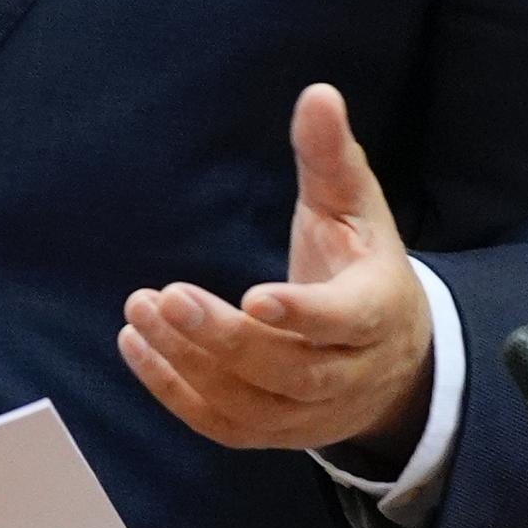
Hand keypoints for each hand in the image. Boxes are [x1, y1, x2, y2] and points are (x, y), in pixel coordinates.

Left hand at [119, 83, 436, 471]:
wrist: (391, 360)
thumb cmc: (362, 266)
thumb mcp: (356, 207)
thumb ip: (331, 155)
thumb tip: (318, 93)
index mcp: (376, 313)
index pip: (344, 322)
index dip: (303, 314)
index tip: (253, 296)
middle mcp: (348, 373)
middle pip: (287, 370)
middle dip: (223, 337)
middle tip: (166, 295)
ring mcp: (311, 413)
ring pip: (248, 403)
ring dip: (188, 362)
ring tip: (140, 310)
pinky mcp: (274, 433)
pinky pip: (221, 424)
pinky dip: (174, 391)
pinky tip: (136, 345)